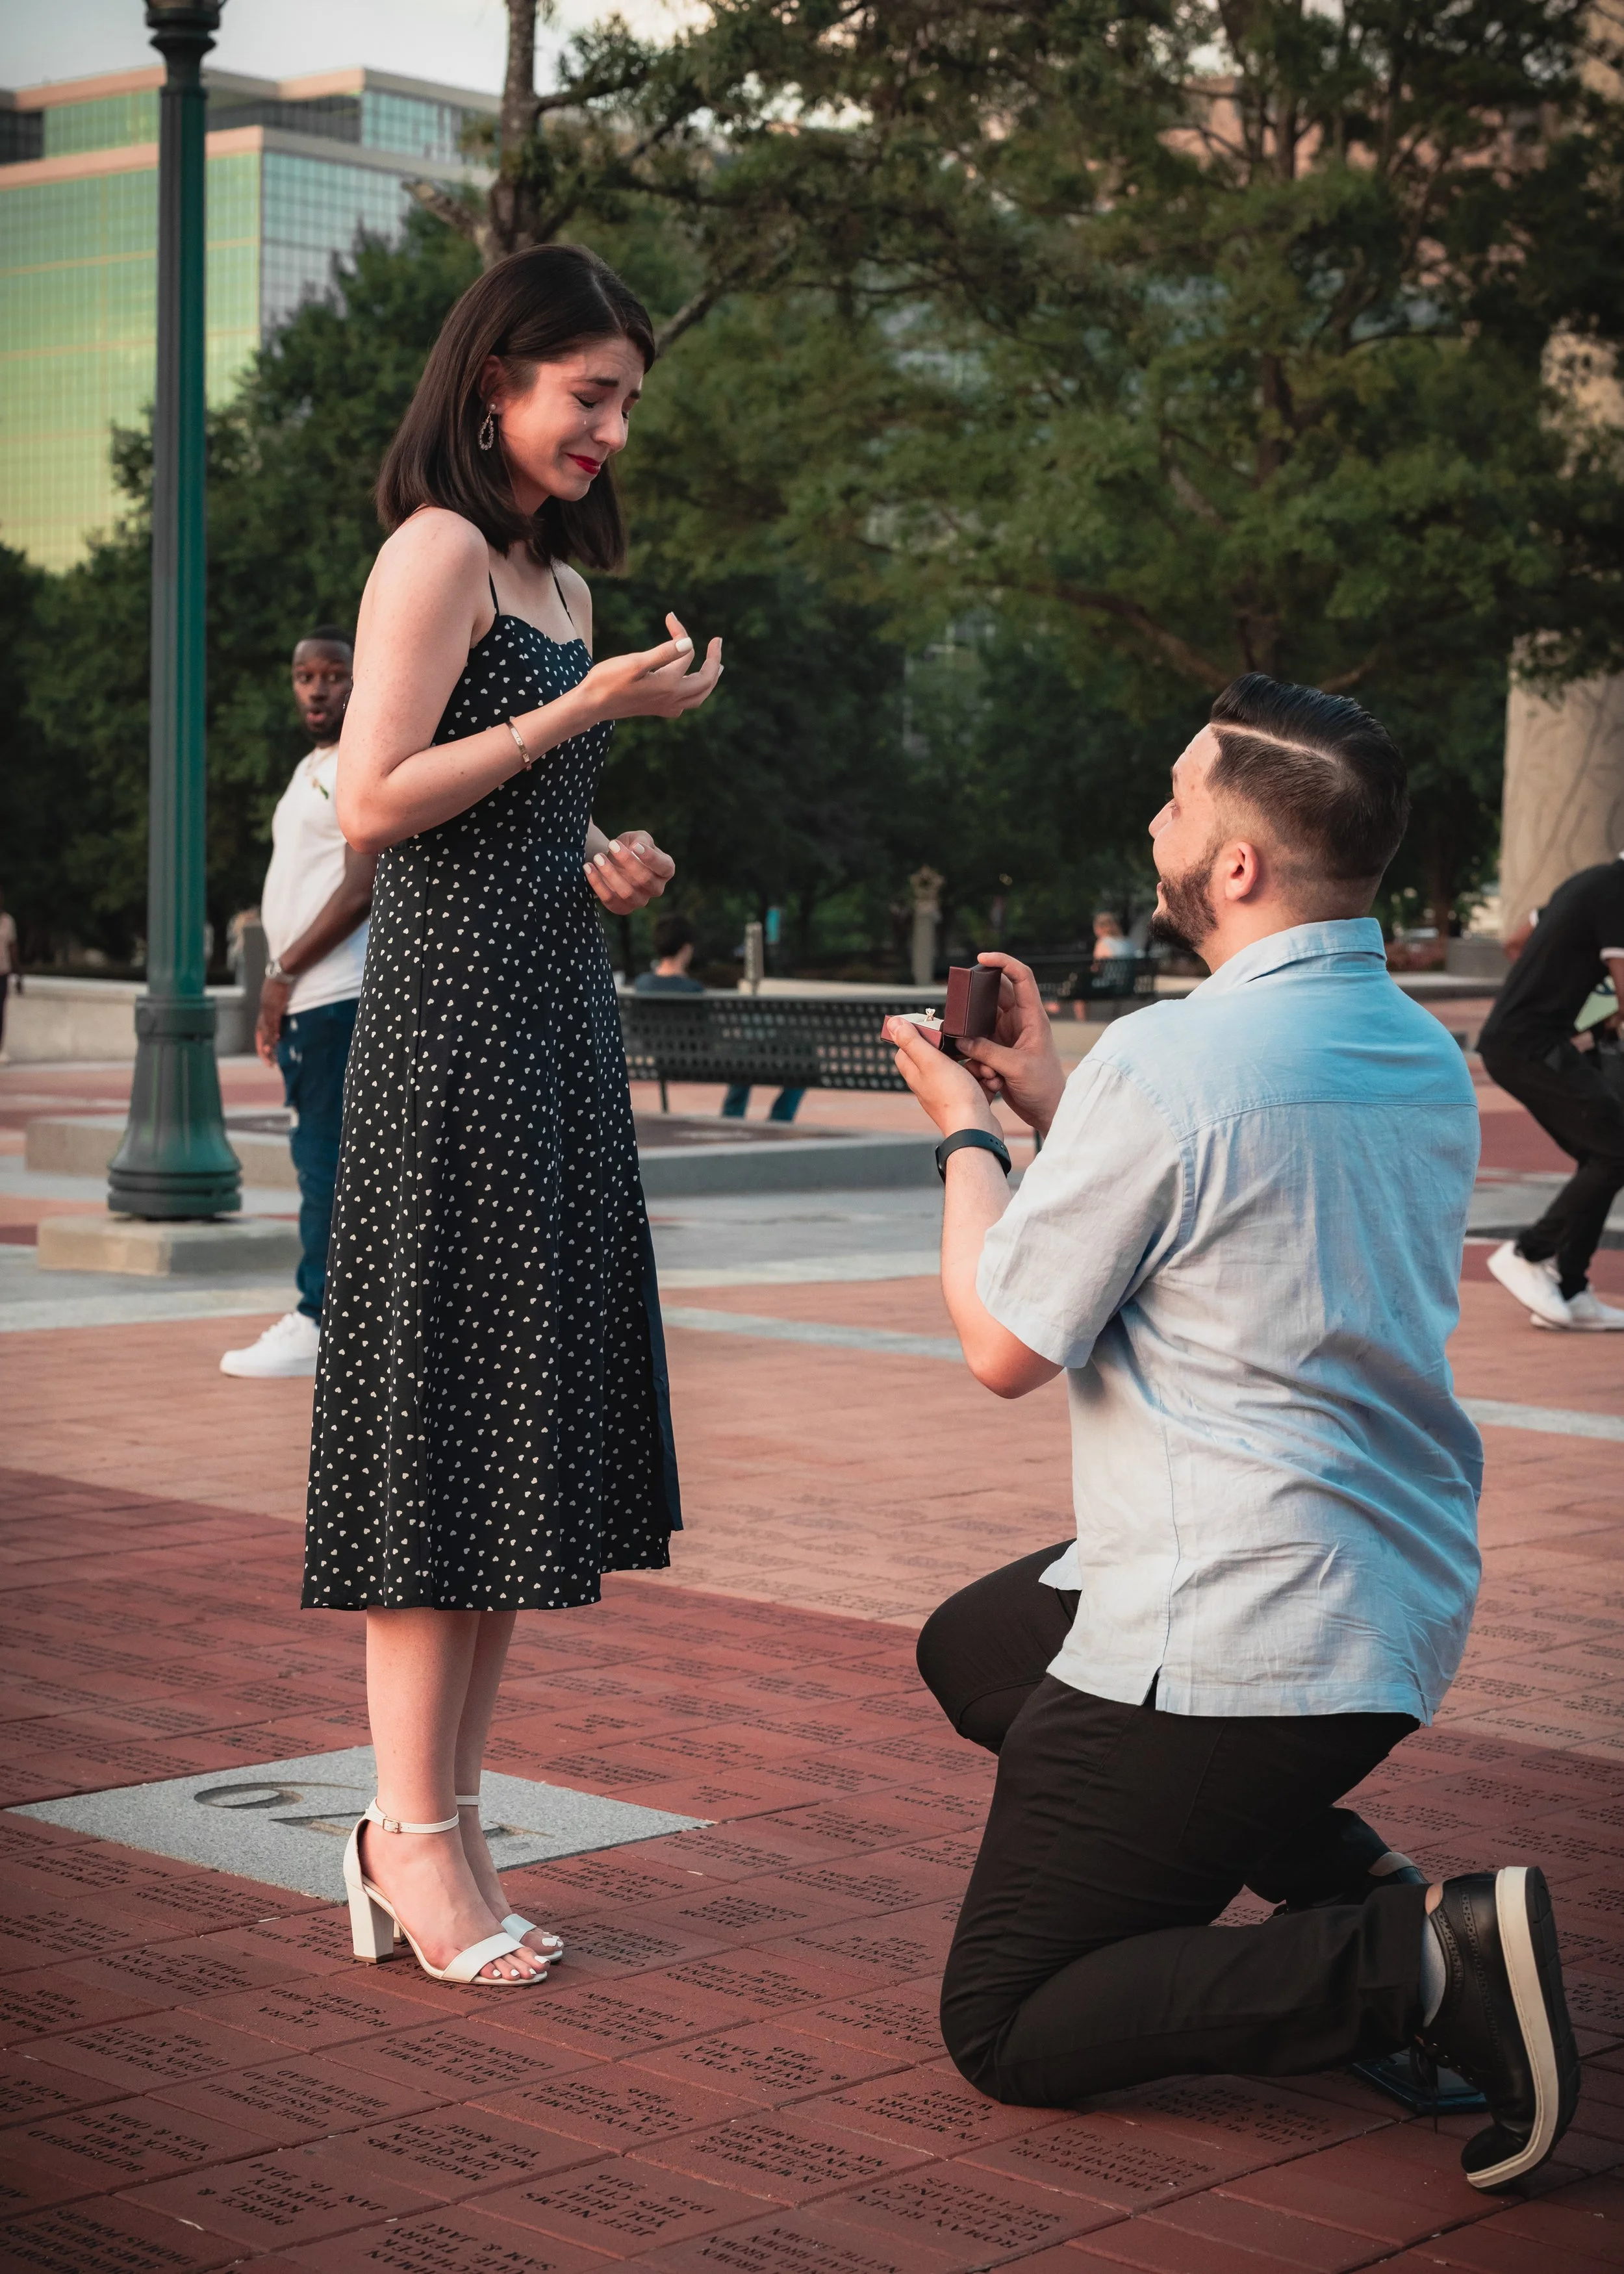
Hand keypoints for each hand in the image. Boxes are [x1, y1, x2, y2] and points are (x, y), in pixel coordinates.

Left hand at [255, 975, 290, 1065]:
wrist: (281, 972)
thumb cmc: (279, 983)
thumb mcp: (276, 997)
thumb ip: (276, 1008)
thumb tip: (281, 1014)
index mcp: (264, 1011)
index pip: (260, 1031)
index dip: (262, 1044)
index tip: (266, 1055)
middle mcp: (264, 1013)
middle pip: (261, 1034)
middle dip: (264, 1049)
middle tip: (268, 1062)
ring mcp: (269, 1010)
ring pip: (267, 1031)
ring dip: (268, 1044)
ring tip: (270, 1056)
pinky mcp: (275, 1007)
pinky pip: (274, 1023)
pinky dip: (273, 1032)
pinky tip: (276, 1041)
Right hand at [578, 614, 721, 725]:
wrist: (590, 705)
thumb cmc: (607, 681)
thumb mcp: (634, 663)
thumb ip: (663, 653)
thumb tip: (690, 643)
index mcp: (669, 684)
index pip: (686, 654)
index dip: (682, 633)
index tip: (671, 617)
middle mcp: (671, 698)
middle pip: (705, 682)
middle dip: (714, 660)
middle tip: (717, 642)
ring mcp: (664, 707)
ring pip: (698, 696)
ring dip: (709, 680)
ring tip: (716, 667)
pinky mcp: (655, 710)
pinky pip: (684, 704)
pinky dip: (694, 694)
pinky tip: (688, 690)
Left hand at [585, 830, 674, 914]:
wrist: (613, 862)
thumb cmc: (629, 847)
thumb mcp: (637, 838)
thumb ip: (641, 839)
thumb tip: (637, 847)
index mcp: (665, 870)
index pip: (664, 867)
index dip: (650, 858)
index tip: (634, 845)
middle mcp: (656, 888)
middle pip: (645, 879)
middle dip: (627, 861)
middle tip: (611, 844)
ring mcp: (640, 901)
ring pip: (627, 892)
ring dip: (610, 873)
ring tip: (598, 857)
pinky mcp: (622, 908)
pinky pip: (609, 900)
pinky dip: (597, 884)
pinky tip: (588, 867)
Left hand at [882, 1013, 998, 1138]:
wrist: (976, 1130)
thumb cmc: (954, 1098)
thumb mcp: (931, 1061)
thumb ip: (912, 1041)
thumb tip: (893, 1023)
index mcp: (916, 1074)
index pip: (906, 1049)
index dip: (919, 1036)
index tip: (936, 1029)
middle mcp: (929, 1084)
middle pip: (940, 1056)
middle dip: (959, 1050)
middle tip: (968, 1049)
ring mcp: (949, 1093)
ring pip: (963, 1068)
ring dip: (978, 1065)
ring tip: (984, 1070)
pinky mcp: (967, 1100)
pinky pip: (977, 1082)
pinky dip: (986, 1080)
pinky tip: (991, 1082)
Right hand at [951, 954, 1065, 1136]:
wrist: (1048, 1112)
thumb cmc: (1044, 1087)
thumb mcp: (1016, 1067)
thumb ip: (988, 1051)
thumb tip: (961, 1039)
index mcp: (1033, 1017)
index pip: (1021, 977)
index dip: (1003, 962)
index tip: (981, 958)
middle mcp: (1020, 1022)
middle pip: (994, 995)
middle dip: (976, 999)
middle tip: (958, 1002)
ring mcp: (1007, 1035)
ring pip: (982, 1021)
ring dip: (974, 1036)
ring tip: (979, 1058)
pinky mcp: (998, 1050)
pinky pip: (978, 1043)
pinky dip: (975, 1054)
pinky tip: (983, 1074)